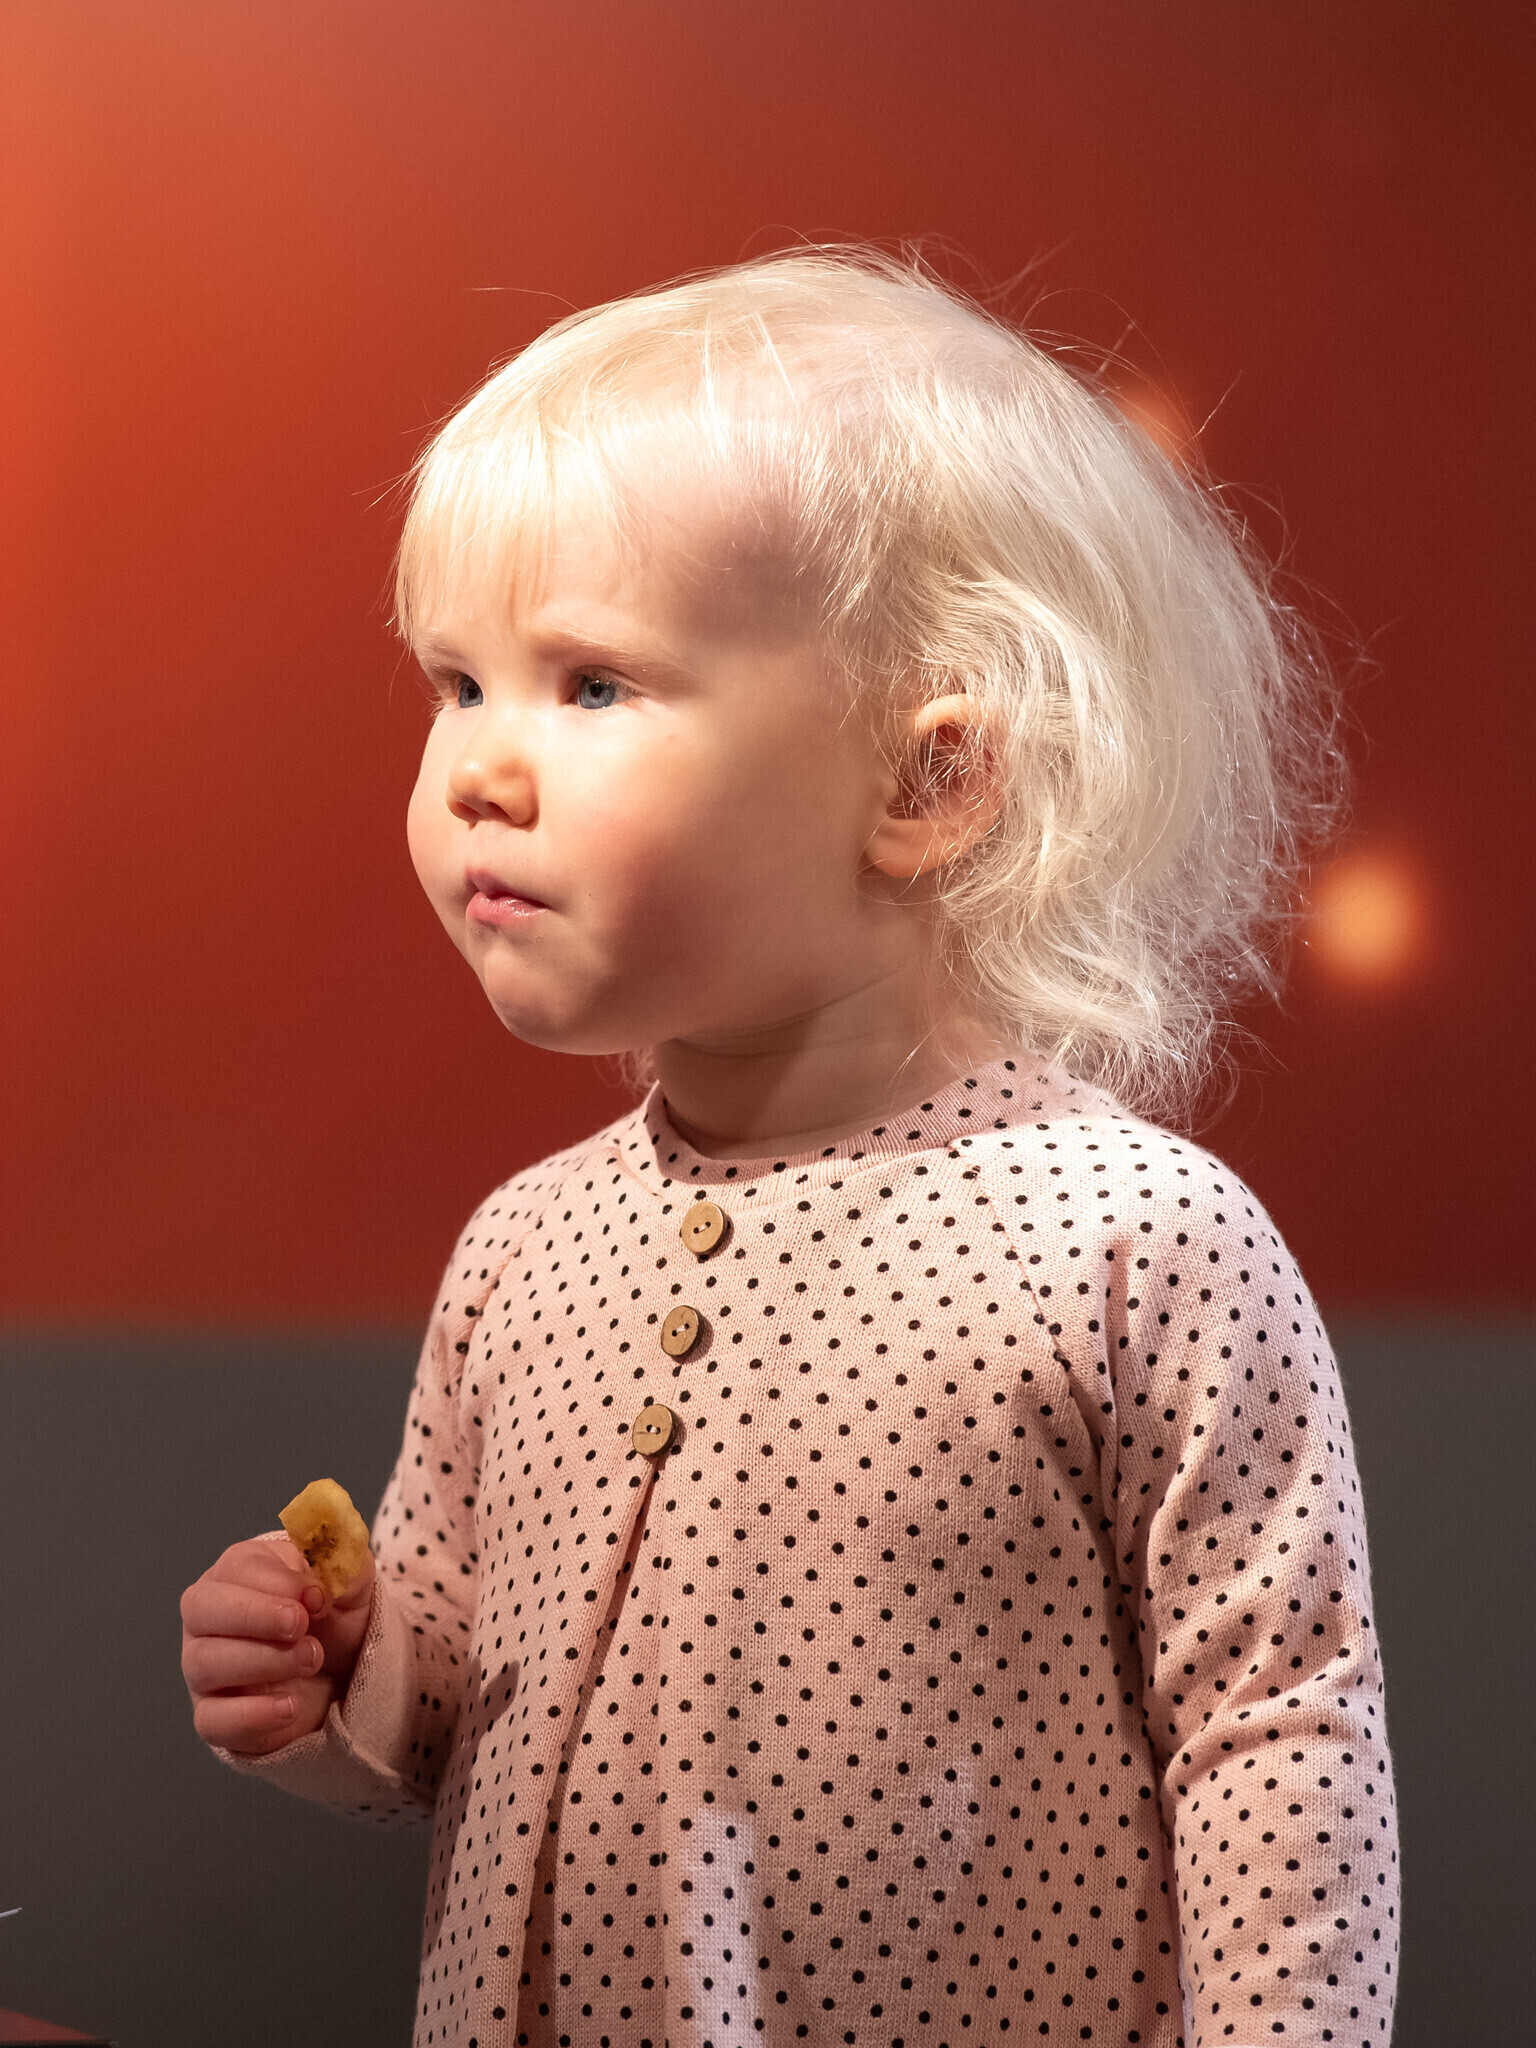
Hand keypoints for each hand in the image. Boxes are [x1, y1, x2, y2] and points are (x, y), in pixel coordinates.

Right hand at [180, 1533, 375, 1756]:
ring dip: (263, 1661)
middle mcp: (208, 1616)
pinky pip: (212, 1720)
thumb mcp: (350, 1582)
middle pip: (201, 1608)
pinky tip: (290, 1706)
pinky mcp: (214, 1715)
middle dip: (254, 1615)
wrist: (343, 1670)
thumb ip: (343, 1566)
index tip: (317, 1597)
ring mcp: (203, 1668)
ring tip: (312, 1659)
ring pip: (204, 1663)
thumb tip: (319, 1583)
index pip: (237, 1568)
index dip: (278, 1583)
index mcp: (238, 1570)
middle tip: (300, 1625)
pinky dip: (250, 1715)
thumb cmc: (334, 1615)